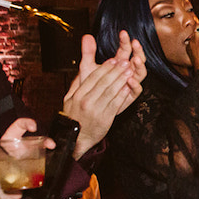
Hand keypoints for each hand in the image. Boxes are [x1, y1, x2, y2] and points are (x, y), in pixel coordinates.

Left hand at [0, 118, 47, 198]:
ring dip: (48, 150)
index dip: (26, 123)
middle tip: (50, 144)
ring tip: (52, 153)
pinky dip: (49, 163)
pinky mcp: (33, 171)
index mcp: (8, 144)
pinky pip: (43, 165)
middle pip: (34, 139)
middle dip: (45, 139)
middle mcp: (19, 150)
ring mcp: (27, 160)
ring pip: (41, 151)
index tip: (33, 127)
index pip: (18, 128)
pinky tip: (50, 165)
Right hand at [64, 32, 145, 158]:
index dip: (104, 68)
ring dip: (121, 79)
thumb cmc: (74, 118)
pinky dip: (122, 93)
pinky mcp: (105, 118)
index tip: (113, 60)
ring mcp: (96, 110)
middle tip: (124, 62)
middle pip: (103, 82)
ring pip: (111, 91)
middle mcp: (86, 101)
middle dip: (115, 70)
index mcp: (77, 95)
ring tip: (129, 70)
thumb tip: (80, 70)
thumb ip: (76, 85)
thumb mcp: (69, 100)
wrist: (75, 139)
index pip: (92, 77)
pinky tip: (128, 86)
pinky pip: (116, 103)